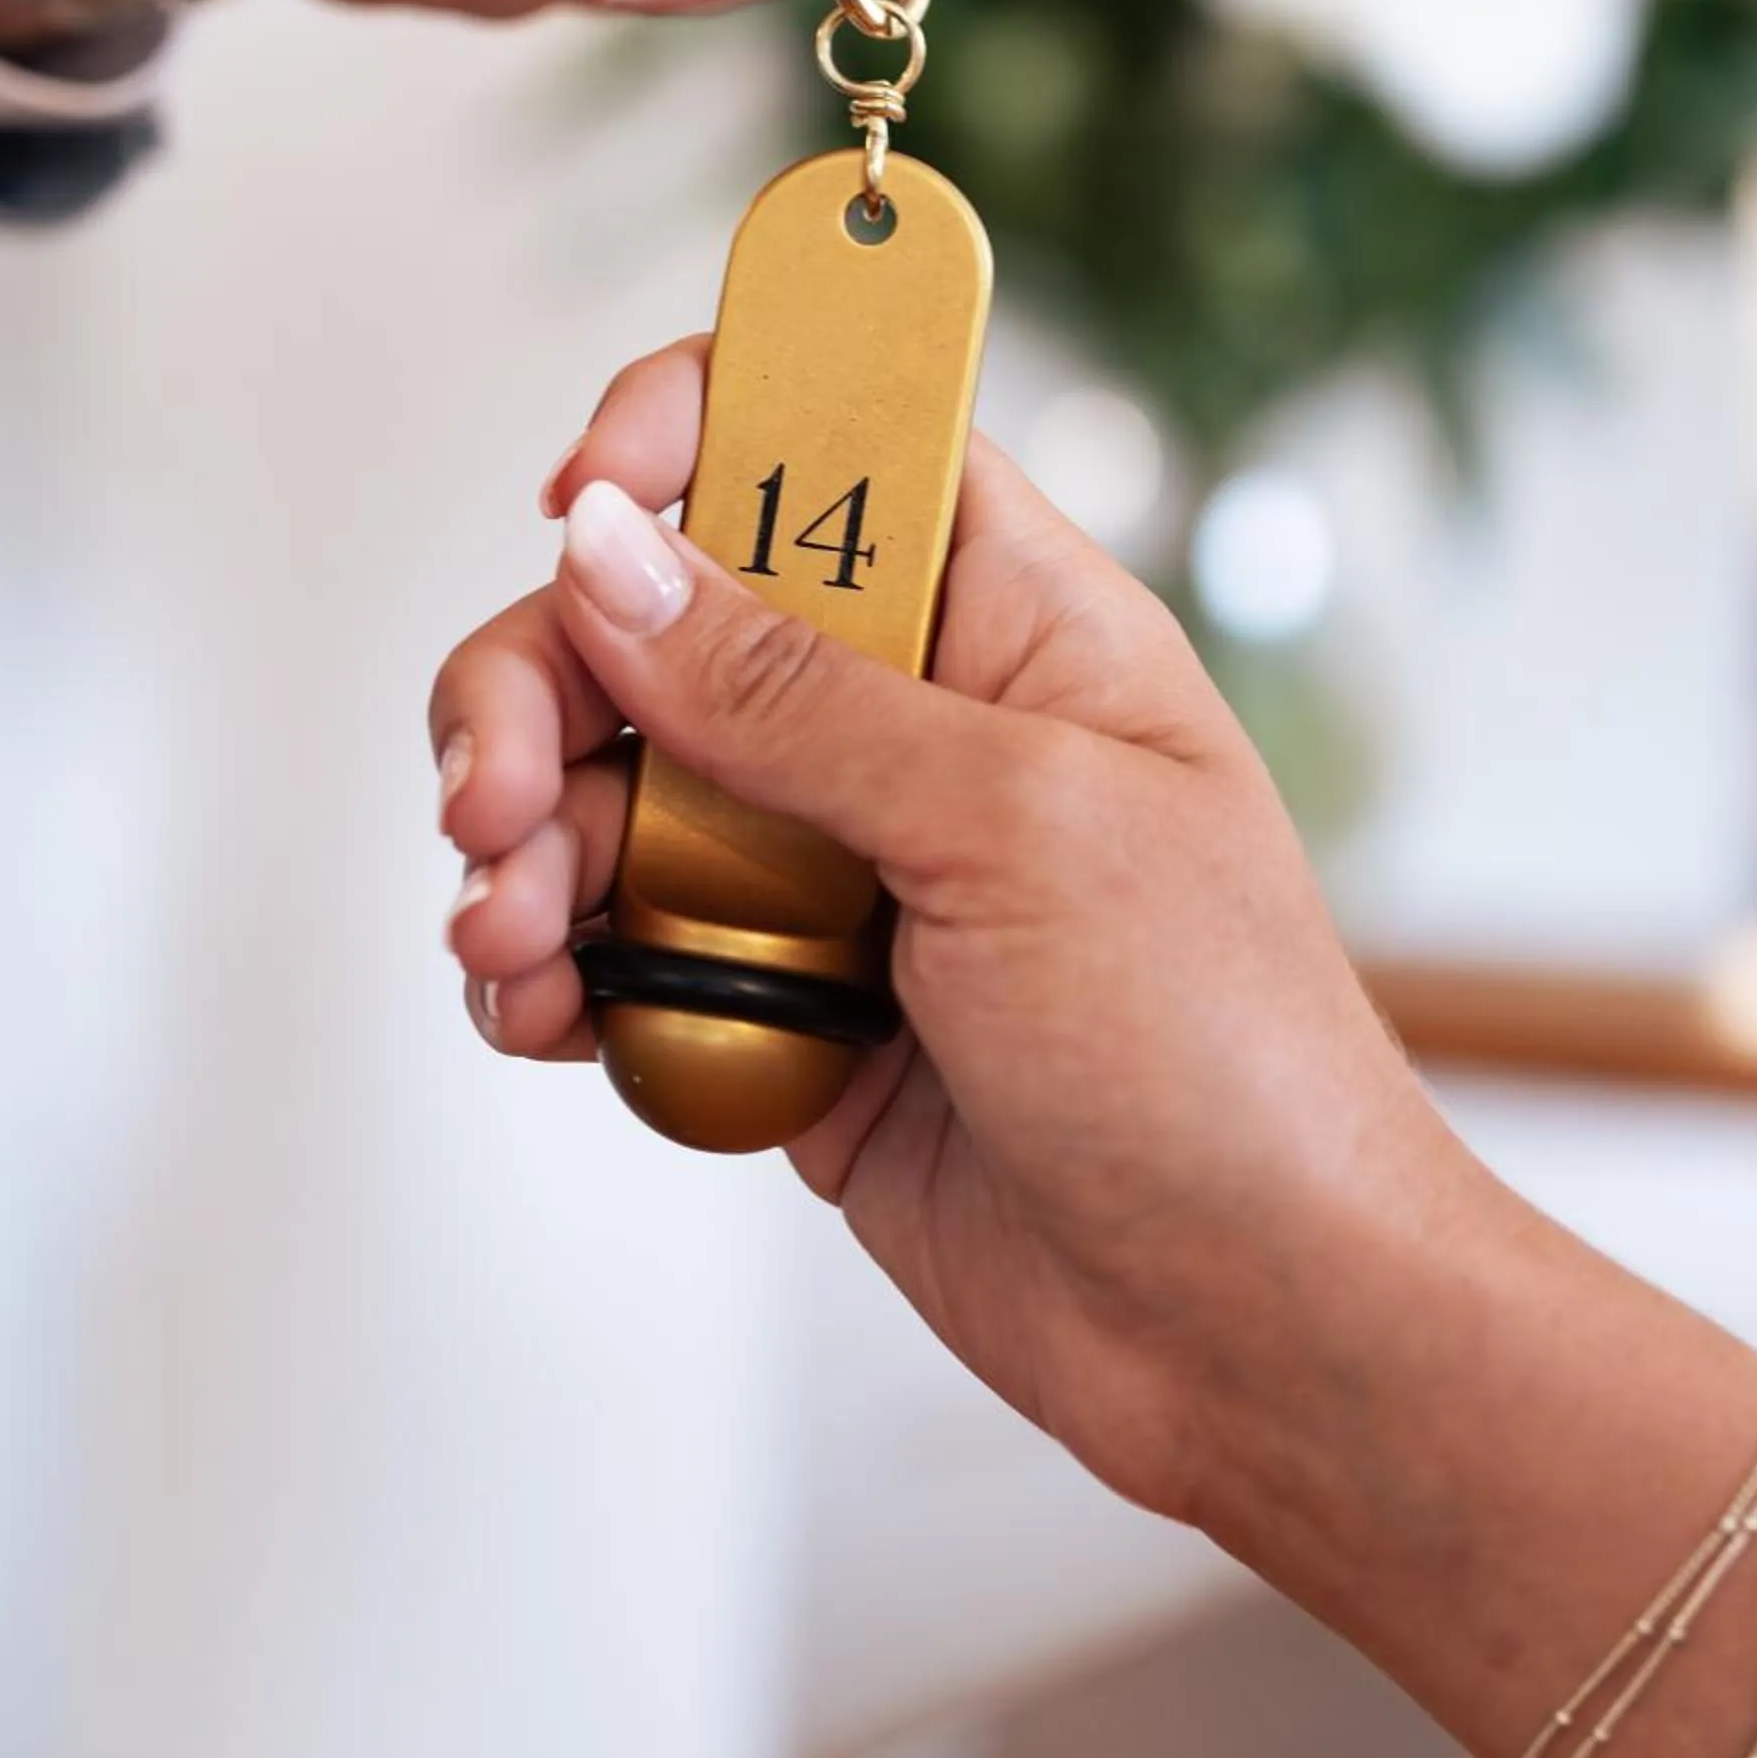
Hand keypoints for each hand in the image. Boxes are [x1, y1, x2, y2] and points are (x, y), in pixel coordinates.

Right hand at [428, 339, 1480, 1535]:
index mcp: (1007, 616)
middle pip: (658, 612)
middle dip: (545, 686)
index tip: (577, 506)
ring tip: (508, 946)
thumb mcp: (1014, 831)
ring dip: (519, 843)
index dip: (684, 427)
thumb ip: (792, 694)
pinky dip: (544, 967)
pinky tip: (531, 1013)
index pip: (823, 432)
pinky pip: (613, 940)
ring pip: (609, 781)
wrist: (1258, 1330)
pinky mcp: (776, 1001)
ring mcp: (833, 863)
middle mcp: (906, 718)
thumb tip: (609, 549)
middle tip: (499, 802)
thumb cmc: (1221, 1058)